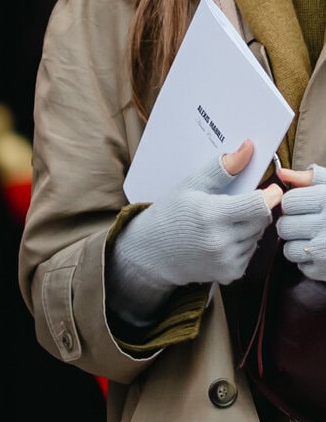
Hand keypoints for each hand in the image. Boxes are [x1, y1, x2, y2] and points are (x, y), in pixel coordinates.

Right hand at [108, 142, 278, 323]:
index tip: (269, 189)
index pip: (259, 205)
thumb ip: (223, 167)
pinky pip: (251, 252)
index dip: (270, 195)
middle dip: (257, 209)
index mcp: (211, 215)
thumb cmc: (171, 214)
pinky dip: (244, 244)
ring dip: (250, 227)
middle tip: (239, 205)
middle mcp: (220, 241)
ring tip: (225, 224)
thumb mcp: (192, 185)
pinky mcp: (229, 273)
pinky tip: (223, 240)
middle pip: (263, 219)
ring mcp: (225, 260)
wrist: (151, 253)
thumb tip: (249, 147)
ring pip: (258, 235)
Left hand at [278, 164, 325, 280]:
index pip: (288, 202)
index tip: (305, 206)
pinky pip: (301, 266)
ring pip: (289, 249)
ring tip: (316, 238)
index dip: (294, 203)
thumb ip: (312, 178)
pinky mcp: (325, 269)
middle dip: (293, 225)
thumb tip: (282, 173)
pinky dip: (309, 261)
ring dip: (299, 245)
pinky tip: (323, 252)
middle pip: (284, 227)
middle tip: (309, 223)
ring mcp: (325, 250)